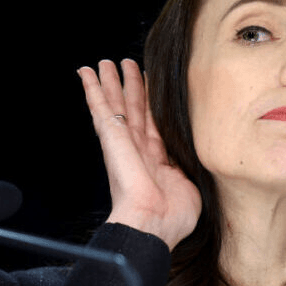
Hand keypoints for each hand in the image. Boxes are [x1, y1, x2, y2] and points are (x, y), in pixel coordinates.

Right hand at [77, 59, 200, 249]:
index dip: (153, 105)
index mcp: (157, 161)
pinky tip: (86, 72)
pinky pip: (100, 107)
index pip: (154, 125)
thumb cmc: (172, 216)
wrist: (152, 223)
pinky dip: (91, 88)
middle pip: (134, 109)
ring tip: (106, 62)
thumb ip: (192, 164)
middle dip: (130, 87)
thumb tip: (200, 149)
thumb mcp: (192, 183)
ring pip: (116, 103)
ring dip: (110, 82)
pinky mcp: (111, 136)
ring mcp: (123, 142)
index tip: (152, 86)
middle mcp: (138, 149)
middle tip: (126, 65)